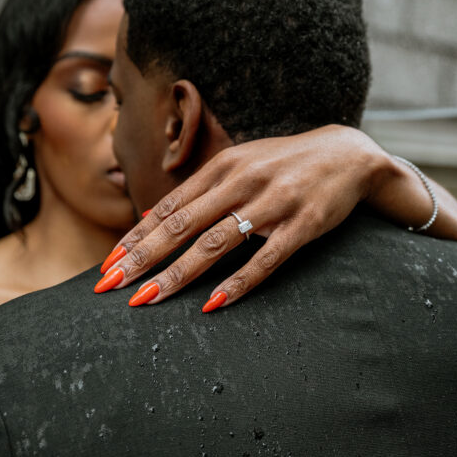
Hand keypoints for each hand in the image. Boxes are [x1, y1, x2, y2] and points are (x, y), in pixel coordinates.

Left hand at [94, 126, 392, 309]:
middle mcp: (242, 181)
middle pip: (182, 225)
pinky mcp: (302, 225)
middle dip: (143, 257)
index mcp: (222, 167)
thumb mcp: (240, 165)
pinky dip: (237, 282)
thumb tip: (153, 219)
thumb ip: (201, 191)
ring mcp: (272, 203)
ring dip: (178, 274)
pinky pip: (265, 259)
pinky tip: (213, 302)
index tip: (109, 264)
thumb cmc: (284, 164)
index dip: (136, 237)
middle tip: (112, 285)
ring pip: (215, 244)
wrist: (347, 154)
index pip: (169, 207)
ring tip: (149, 298)